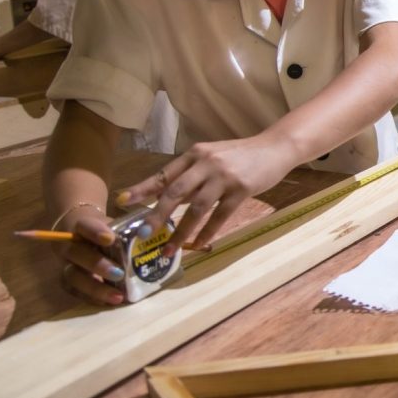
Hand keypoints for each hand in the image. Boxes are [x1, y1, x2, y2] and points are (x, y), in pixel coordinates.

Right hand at [55, 204, 125, 305]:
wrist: (78, 232)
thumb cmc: (103, 229)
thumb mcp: (112, 223)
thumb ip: (127, 229)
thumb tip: (153, 232)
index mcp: (81, 225)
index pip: (85, 226)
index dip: (95, 232)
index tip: (110, 239)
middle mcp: (69, 245)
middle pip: (76, 253)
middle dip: (98, 265)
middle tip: (119, 273)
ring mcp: (66, 263)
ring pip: (73, 276)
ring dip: (95, 288)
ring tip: (117, 297)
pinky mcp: (67, 279)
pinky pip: (75, 291)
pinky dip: (92, 298)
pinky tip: (109, 302)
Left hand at [116, 134, 298, 251]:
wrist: (275, 148)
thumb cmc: (241, 156)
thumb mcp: (213, 158)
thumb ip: (192, 176)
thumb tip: (167, 201)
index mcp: (195, 154)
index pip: (164, 174)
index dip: (142, 189)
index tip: (122, 201)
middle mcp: (206, 163)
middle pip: (175, 192)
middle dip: (157, 215)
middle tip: (143, 235)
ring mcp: (225, 176)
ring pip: (196, 208)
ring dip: (181, 231)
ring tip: (170, 249)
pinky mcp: (242, 189)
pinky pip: (220, 214)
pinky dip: (208, 231)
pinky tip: (200, 243)